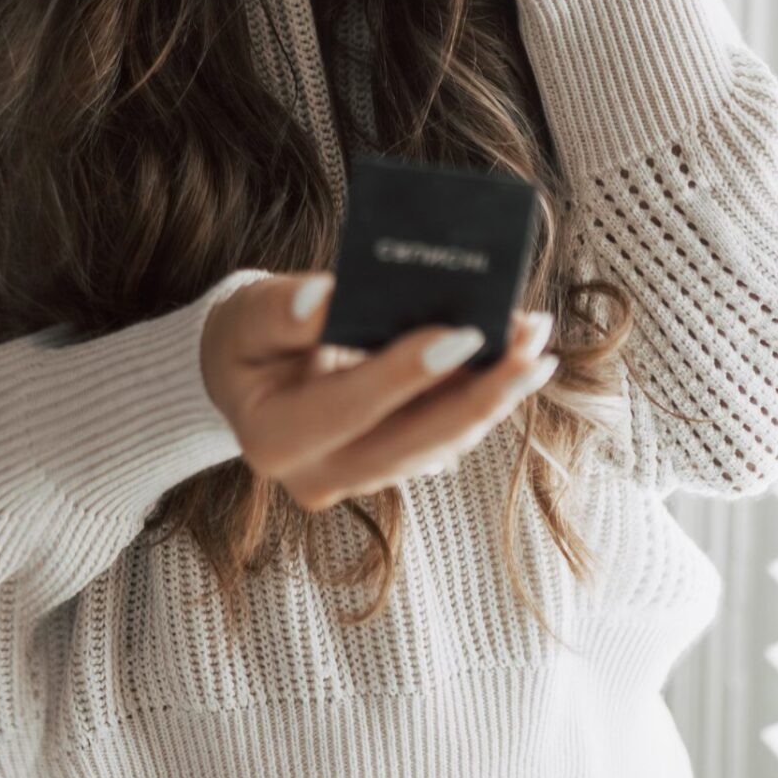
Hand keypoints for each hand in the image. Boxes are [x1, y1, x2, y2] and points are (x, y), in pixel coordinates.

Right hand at [200, 273, 559, 509]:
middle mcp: (317, 477)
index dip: (410, 373)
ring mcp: (355, 482)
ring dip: (491, 395)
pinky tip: (512, 359)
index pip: (352, 408)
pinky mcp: (387, 470)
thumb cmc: (246, 337)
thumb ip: (285, 311)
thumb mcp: (249, 314)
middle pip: (414, 442)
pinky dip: (477, 398)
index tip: (469, 333)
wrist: (243, 375)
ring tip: (534, 341)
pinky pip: (442, 438)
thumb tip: (332, 295)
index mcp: (274, 439)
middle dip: (481, 394)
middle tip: (533, 345)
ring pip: (438, 445)